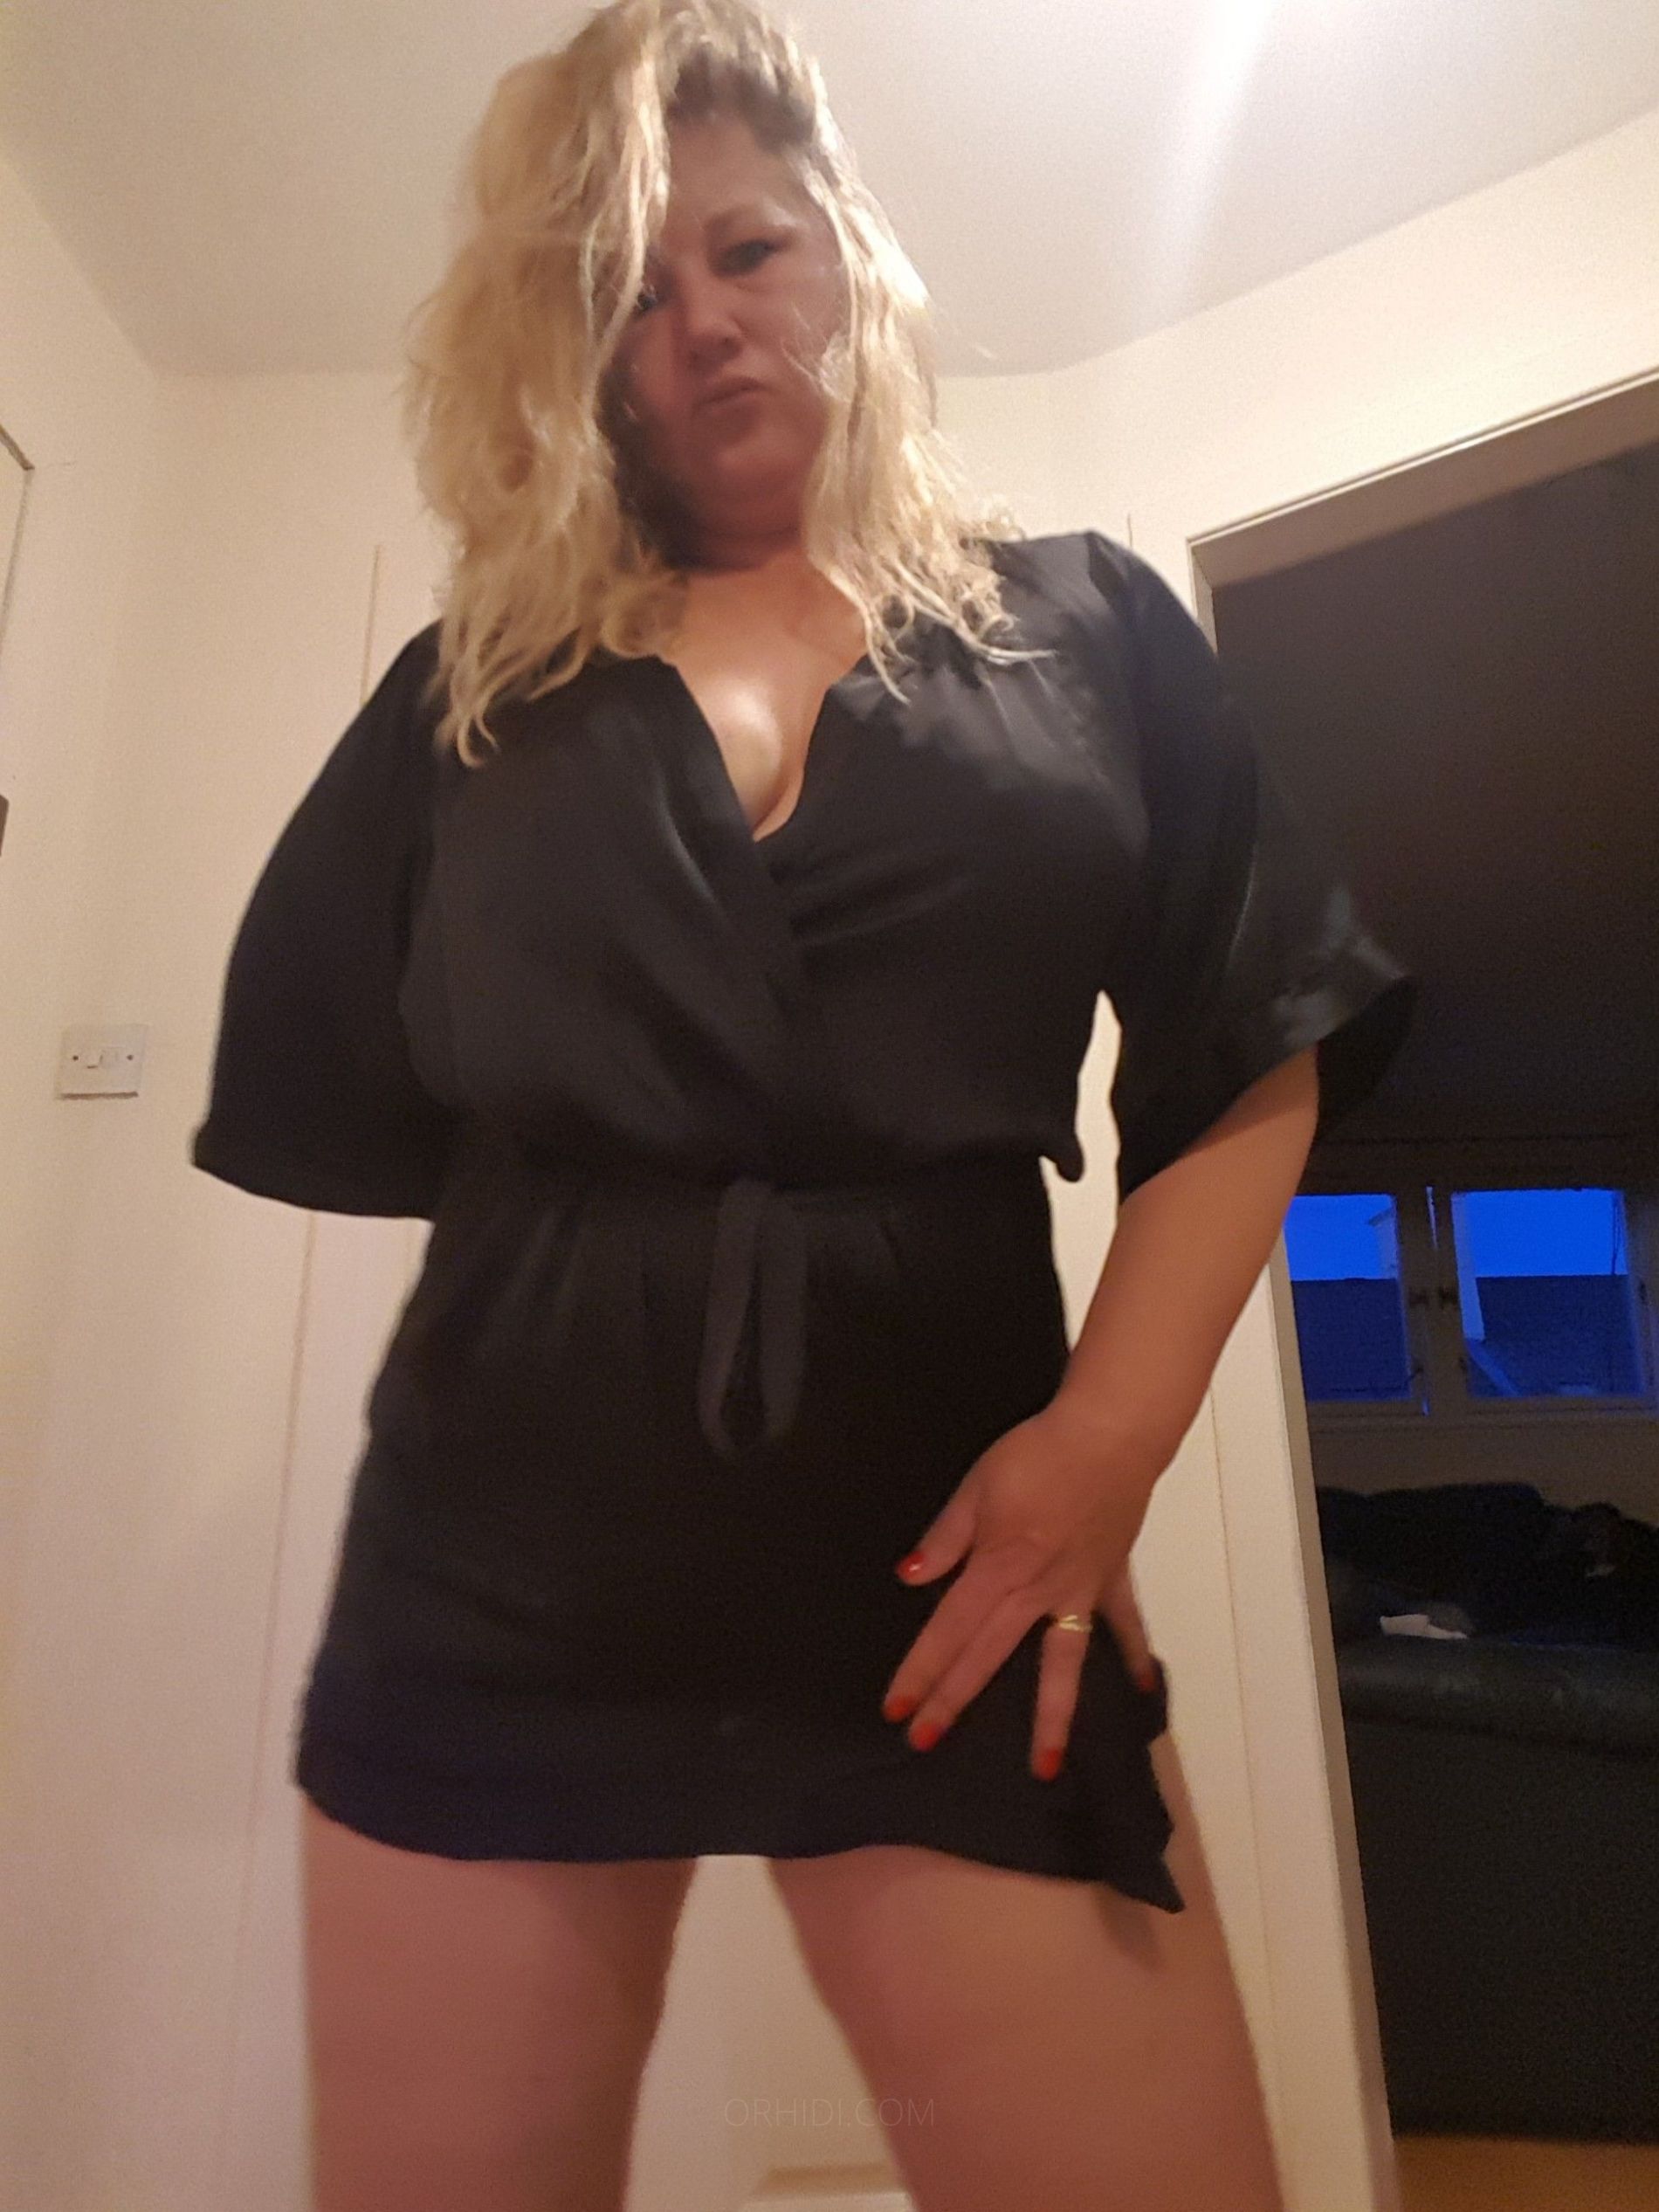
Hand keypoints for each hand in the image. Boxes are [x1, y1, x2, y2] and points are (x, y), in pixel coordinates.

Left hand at [879, 1395, 1162, 1781]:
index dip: (920, 1672)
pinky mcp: (1112, 1578)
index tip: (897, 1709)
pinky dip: (1136, 1656)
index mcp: (998, 1569)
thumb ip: (945, 1537)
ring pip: (1063, 1665)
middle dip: (954, 1700)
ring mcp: (1080, 1592)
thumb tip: (911, 1580)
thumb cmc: (1036, 1454)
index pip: (949, 1631)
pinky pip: (1125, 1625)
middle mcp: (1038, 1593)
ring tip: (1046, 1768)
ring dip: (1053, 1717)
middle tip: (925, 1743)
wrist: (1109, 1433)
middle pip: (989, 1656)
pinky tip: (1145, 1690)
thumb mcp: (977, 1486)